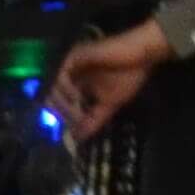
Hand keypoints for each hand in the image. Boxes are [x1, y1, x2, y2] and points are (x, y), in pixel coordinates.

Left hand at [49, 18, 169, 131]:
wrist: (142, 56)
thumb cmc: (128, 76)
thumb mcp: (109, 104)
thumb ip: (93, 120)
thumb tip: (79, 139)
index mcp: (79, 83)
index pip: (60, 102)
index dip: (63, 117)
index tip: (71, 132)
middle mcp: (71, 73)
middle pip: (52, 95)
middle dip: (59, 112)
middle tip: (69, 125)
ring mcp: (71, 64)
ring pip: (53, 86)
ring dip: (62, 103)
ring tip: (76, 114)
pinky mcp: (74, 56)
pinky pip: (60, 74)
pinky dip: (65, 88)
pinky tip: (76, 98)